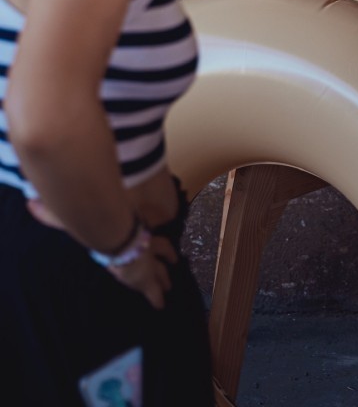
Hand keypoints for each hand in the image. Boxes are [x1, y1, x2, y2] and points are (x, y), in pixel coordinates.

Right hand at [27, 199, 176, 308]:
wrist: (118, 237)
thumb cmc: (104, 225)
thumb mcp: (82, 218)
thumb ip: (56, 214)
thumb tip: (31, 204)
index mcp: (132, 230)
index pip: (146, 233)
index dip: (153, 239)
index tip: (161, 241)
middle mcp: (142, 244)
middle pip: (159, 250)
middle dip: (165, 257)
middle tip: (174, 264)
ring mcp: (145, 261)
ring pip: (159, 269)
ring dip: (163, 277)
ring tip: (170, 284)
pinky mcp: (144, 278)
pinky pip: (152, 290)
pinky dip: (157, 298)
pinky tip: (161, 306)